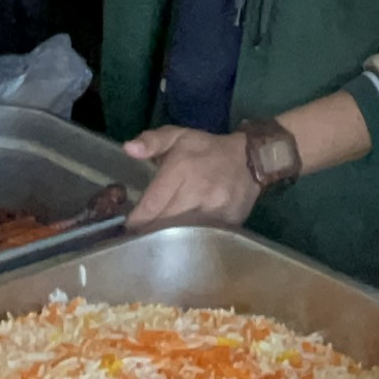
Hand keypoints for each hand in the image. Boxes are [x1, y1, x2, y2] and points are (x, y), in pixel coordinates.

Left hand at [123, 127, 262, 228]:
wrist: (250, 160)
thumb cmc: (207, 150)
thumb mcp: (179, 136)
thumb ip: (152, 141)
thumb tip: (129, 148)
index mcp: (180, 169)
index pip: (151, 206)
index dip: (136, 220)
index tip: (128, 227)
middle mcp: (197, 191)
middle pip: (163, 224)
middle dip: (148, 232)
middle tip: (139, 236)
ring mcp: (214, 209)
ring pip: (180, 235)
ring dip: (167, 240)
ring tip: (158, 242)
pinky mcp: (227, 223)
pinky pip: (201, 239)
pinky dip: (189, 242)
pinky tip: (183, 242)